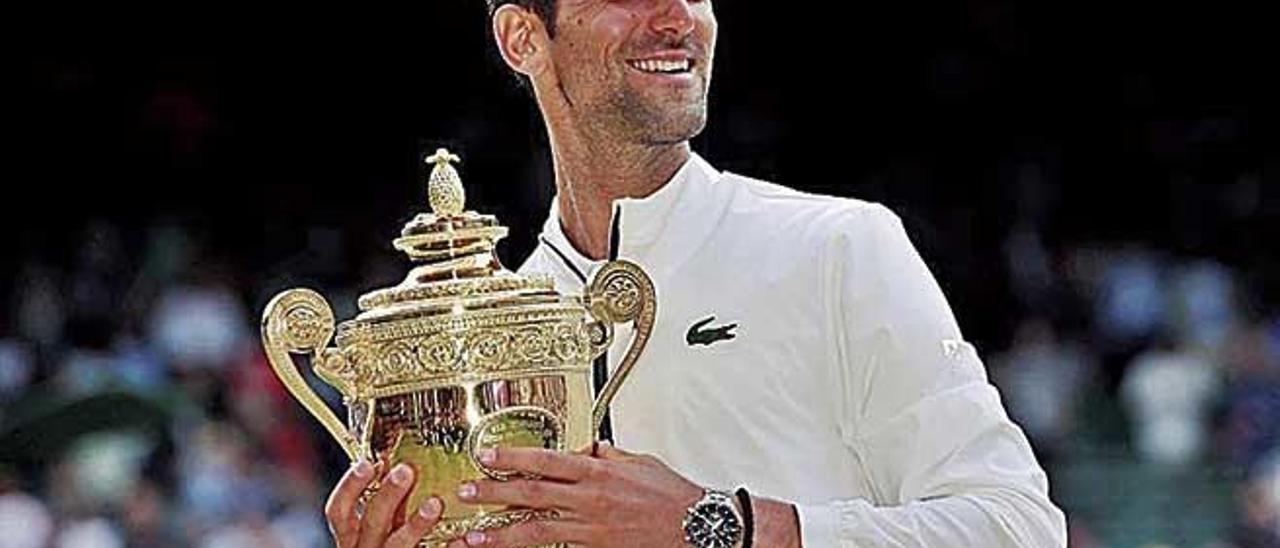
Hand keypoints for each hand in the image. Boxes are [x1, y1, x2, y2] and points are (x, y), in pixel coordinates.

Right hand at [326, 460, 445, 547]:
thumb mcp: (380, 532)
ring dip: (414, 524)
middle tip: (406, 471)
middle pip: (370, 523)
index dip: (350, 487)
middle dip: (387, 496)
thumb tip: (403, 468)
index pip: (339, 511)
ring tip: (434, 503)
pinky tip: (461, 539)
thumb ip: (388, 508)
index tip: (367, 463)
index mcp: (353, 539)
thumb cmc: (388, 547)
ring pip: (396, 546)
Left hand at [454, 443, 702, 546]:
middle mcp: (591, 499)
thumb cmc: (673, 496)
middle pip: (532, 493)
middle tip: (465, 492)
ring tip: (473, 535)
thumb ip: (608, 455)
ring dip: (501, 532)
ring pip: (537, 529)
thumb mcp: (640, 462)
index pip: (546, 460)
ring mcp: (592, 528)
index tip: (487, 457)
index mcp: (599, 471)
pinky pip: (558, 547)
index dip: (513, 458)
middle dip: (494, 493)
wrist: (698, 529)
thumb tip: (587, 448)